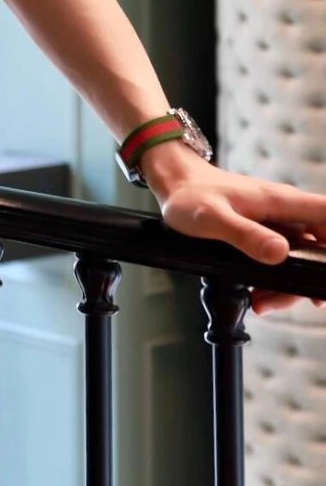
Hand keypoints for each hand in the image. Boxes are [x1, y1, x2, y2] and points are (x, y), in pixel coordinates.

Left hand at [153, 165, 325, 314]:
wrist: (174, 184)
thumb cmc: (190, 196)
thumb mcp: (213, 219)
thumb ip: (246, 235)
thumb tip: (280, 253)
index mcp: (281, 202)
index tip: (324, 273)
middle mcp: (285, 211)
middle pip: (318, 246)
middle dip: (306, 278)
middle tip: (281, 299)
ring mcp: (276, 222)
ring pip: (298, 257)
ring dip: (285, 284)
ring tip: (260, 301)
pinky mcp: (264, 232)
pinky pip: (281, 258)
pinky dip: (272, 278)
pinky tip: (254, 292)